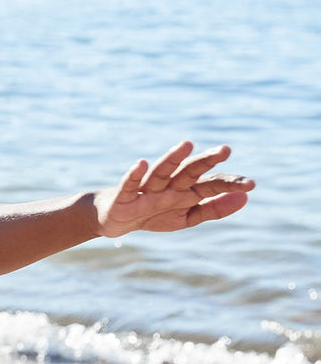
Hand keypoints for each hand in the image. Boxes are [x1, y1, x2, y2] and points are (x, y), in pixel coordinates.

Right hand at [95, 141, 253, 237]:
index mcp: (184, 190)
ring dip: (172, 158)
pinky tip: (141, 163)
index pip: (210, 183)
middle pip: (189, 170)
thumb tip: (245, 198)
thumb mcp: (185, 217)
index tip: (250, 185)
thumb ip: (213, 208)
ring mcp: (146, 189)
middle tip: (225, 150)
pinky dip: (134, 174)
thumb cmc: (153, 214)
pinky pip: (130, 183)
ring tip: (187, 144)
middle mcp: (168, 185)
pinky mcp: (124, 196)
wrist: (114, 219)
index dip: (228, 184)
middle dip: (205, 161)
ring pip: (161, 171)